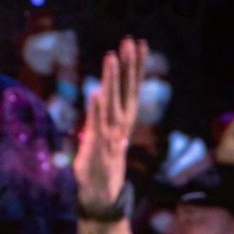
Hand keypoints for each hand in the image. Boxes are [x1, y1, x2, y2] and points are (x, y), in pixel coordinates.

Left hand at [74, 37, 147, 208]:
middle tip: (130, 40)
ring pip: (112, 101)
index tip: (138, 43)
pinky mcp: (97, 145)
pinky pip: (96, 123)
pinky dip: (97, 109)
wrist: (100, 193)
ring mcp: (109, 134)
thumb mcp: (100, 135)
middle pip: (126, 88)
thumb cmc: (99, 164)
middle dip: (128, 65)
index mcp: (123, 119)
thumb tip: (102, 99)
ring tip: (111, 56)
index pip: (131, 86)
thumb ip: (100, 116)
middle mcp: (120, 123)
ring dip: (111, 79)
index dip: (134, 65)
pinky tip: (95, 92)